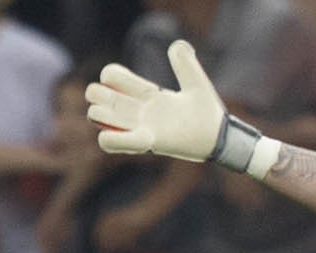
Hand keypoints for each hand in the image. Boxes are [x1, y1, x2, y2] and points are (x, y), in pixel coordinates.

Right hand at [87, 39, 228, 161]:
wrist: (220, 137)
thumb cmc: (207, 113)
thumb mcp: (196, 82)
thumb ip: (185, 63)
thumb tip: (178, 45)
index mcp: (146, 94)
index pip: (111, 76)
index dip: (114, 75)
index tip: (144, 86)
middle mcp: (137, 111)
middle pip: (95, 94)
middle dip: (99, 93)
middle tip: (126, 101)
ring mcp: (138, 127)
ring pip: (96, 115)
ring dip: (104, 114)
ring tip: (133, 120)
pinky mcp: (145, 143)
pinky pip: (109, 142)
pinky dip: (115, 139)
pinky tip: (144, 136)